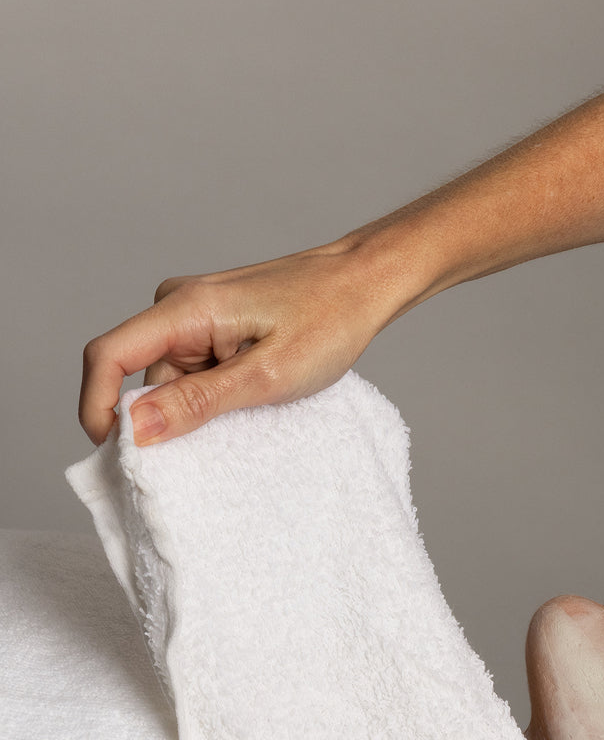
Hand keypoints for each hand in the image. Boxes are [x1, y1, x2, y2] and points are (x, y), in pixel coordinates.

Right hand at [79, 241, 392, 444]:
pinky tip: (251, 401)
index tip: (120, 455)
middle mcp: (179, 305)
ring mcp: (197, 315)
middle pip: (141, 375)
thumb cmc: (330, 320)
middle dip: (166, 417)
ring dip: (198, 407)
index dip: (99, 409)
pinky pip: (195, 369)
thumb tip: (136, 429)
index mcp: (184, 308)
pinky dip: (214, 394)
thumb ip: (199, 402)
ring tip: (252, 414)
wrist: (367, 283)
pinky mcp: (216, 325)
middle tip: (213, 447)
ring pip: (172, 378)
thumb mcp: (267, 376)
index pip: (108, 357)